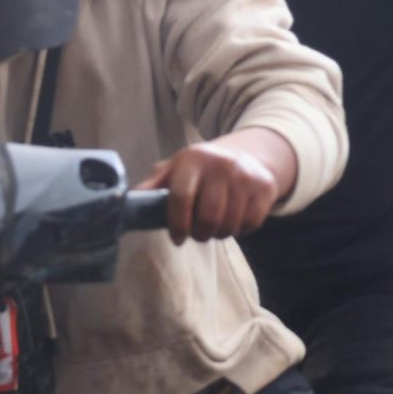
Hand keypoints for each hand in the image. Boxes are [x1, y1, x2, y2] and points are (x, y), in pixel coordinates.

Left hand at [140, 127, 292, 242]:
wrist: (247, 155)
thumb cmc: (202, 170)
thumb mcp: (176, 170)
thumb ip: (154, 185)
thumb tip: (127, 200)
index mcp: (193, 160)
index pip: (181, 197)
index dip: (177, 224)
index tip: (177, 238)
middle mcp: (221, 165)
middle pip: (208, 217)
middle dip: (200, 234)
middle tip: (199, 234)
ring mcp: (245, 176)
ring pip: (229, 224)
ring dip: (220, 234)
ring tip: (215, 227)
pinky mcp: (264, 187)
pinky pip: (250, 224)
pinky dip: (240, 230)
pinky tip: (234, 220)